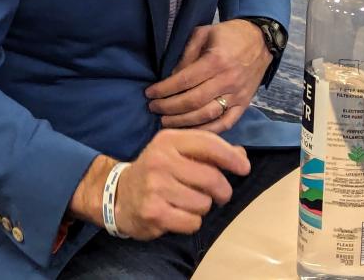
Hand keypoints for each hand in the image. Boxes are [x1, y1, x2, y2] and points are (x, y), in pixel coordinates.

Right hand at [115, 129, 249, 239]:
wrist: (119, 194)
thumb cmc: (157, 171)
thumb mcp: (177, 152)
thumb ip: (208, 151)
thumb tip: (241, 156)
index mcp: (169, 140)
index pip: (209, 144)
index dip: (231, 157)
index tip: (244, 168)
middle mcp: (161, 160)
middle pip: (212, 178)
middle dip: (222, 190)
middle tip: (219, 194)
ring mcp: (155, 186)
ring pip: (204, 203)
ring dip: (202, 207)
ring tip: (187, 202)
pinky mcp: (154, 212)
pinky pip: (193, 222)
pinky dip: (191, 222)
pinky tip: (177, 214)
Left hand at [145, 20, 270, 132]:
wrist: (261, 41)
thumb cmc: (229, 35)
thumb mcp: (204, 33)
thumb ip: (186, 53)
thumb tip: (171, 75)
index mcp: (216, 61)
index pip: (184, 80)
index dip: (164, 89)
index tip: (149, 94)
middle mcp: (227, 80)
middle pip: (193, 101)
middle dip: (169, 107)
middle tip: (153, 108)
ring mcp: (238, 95)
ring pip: (207, 115)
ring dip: (183, 122)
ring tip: (165, 121)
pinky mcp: (244, 105)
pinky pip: (225, 124)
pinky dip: (207, 131)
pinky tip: (190, 131)